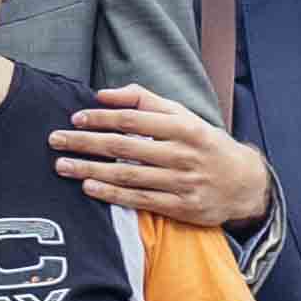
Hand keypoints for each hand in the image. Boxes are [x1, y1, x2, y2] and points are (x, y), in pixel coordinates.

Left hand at [52, 82, 273, 228]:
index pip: (133, 120)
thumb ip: (145, 101)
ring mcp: (182, 182)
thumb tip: (103, 93)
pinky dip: (111, 194)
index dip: (101, 118)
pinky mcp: (181, 206)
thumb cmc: (204, 144)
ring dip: (90, 170)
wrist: (245, 183)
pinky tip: (88, 188)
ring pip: (128, 175)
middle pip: (124, 147)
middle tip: (55, 140)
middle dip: (86, 143)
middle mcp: (183, 154)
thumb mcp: (183, 116)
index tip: (75, 118)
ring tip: (62, 166)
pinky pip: (139, 200)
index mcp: (184, 127)